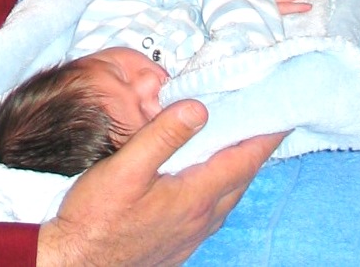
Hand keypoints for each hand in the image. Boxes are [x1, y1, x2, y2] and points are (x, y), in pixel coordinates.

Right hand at [38, 100, 282, 266]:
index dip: (266, 133)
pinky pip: (212, 208)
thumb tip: (199, 108)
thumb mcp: (126, 168)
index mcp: (196, 195)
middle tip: (261, 115)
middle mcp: (203, 218)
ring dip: (238, 165)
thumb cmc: (96, 218)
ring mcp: (192, 233)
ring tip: (236, 139)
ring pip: (228, 194)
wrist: (76, 265)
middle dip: (255, 145)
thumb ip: (162, 136)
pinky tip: (205, 176)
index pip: (244, 158)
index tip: (282, 109)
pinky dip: (219, 184)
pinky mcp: (179, 242)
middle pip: (241, 176)